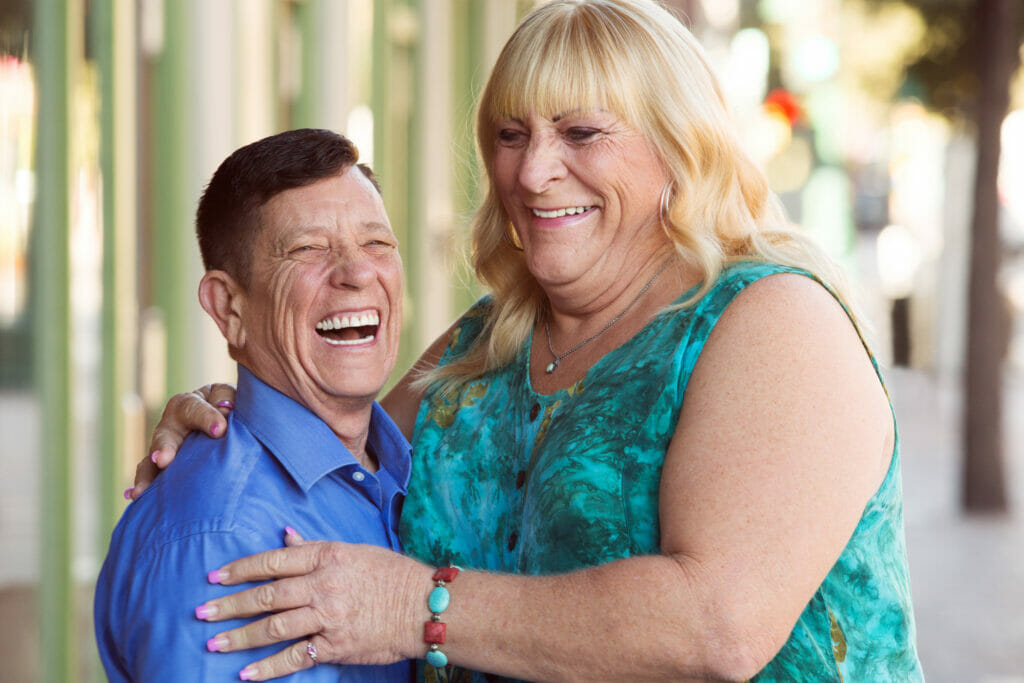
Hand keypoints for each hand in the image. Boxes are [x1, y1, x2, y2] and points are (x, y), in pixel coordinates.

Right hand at [128, 383, 236, 498]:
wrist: (232, 428)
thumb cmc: (236, 411)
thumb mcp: (236, 401)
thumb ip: (231, 403)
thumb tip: (225, 411)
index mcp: (193, 403)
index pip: (195, 407)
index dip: (206, 417)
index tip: (220, 431)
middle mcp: (173, 423)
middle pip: (165, 434)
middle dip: (164, 447)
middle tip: (163, 460)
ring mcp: (166, 445)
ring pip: (153, 457)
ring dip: (148, 472)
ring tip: (143, 488)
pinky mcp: (164, 465)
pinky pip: (150, 474)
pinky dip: (143, 484)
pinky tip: (135, 495)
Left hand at [194, 541, 427, 680]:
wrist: (422, 607)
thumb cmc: (389, 574)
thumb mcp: (352, 550)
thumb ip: (314, 546)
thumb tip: (285, 533)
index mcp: (327, 556)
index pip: (274, 560)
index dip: (242, 569)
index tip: (216, 576)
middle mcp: (324, 585)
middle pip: (267, 595)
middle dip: (230, 605)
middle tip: (201, 612)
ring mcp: (328, 617)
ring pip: (274, 627)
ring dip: (240, 636)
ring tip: (213, 642)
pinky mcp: (335, 646)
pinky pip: (295, 657)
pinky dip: (268, 667)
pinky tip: (245, 673)